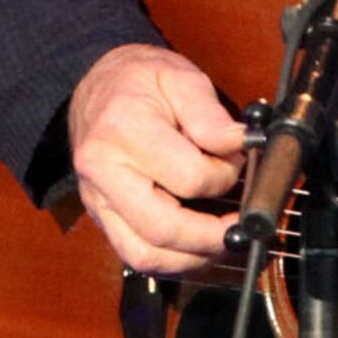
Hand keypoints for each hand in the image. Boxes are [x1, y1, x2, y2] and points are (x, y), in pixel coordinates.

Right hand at [67, 43, 245, 276]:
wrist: (96, 86)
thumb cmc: (139, 80)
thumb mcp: (180, 77)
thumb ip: (211, 116)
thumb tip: (241, 146)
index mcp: (123, 132)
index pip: (188, 178)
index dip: (224, 176)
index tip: (238, 163)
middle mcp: (103, 173)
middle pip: (161, 230)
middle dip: (210, 238)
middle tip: (241, 228)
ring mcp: (97, 200)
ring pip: (144, 254)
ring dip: (191, 259)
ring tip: (223, 242)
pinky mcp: (101, 215)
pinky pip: (133, 253)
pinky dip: (171, 260)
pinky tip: (197, 247)